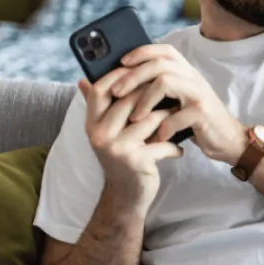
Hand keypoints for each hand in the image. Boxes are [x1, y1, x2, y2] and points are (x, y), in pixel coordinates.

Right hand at [79, 72, 182, 211]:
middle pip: (129, 100)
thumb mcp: (108, 132)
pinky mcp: (136, 161)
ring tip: (178, 118)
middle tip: (171, 91)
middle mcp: (100, 135)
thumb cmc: (122, 157)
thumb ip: (100, 107)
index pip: (100, 90)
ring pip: (149, 118)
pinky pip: (162, 142)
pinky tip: (179, 149)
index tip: (139, 69)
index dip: (119, 76)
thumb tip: (84, 79)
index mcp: (92, 124)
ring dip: (168, 117)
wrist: (126, 196)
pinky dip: (174, 146)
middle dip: (153, 93)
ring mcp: (117, 148)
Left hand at [111, 44, 247, 164]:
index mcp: (187, 72)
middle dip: (133, 76)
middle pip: (159, 63)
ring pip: (165, 82)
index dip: (141, 52)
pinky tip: (158, 137)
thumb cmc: (197, 121)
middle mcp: (193, 78)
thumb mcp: (180, 100)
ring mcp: (199, 94)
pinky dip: (163, 127)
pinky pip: (176, 114)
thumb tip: (124, 83)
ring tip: (133, 118)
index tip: (121, 63)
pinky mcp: (203, 113)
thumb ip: (161, 88)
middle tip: (116, 92)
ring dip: (144, 100)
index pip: (164, 50)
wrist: (229, 140)